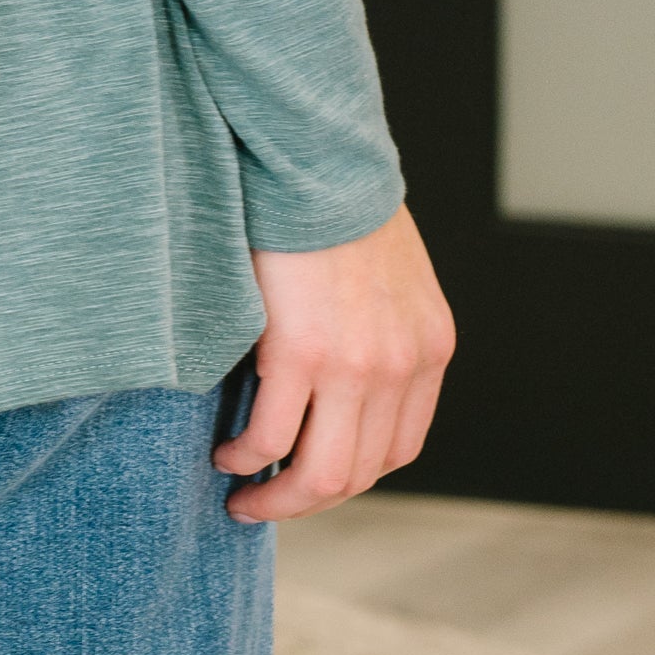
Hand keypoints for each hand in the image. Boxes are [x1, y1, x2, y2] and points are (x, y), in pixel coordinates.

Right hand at [214, 201, 454, 520]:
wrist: (315, 151)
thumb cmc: (335, 199)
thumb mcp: (387, 275)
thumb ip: (378, 328)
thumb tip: (337, 374)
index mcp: (428, 350)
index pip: (396, 450)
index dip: (348, 474)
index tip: (306, 476)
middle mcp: (401, 367)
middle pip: (358, 473)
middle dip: (306, 501)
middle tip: (264, 502)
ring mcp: (356, 366)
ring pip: (319, 472)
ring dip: (276, 497)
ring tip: (241, 493)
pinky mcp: (303, 352)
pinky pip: (270, 437)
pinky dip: (244, 457)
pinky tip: (226, 453)